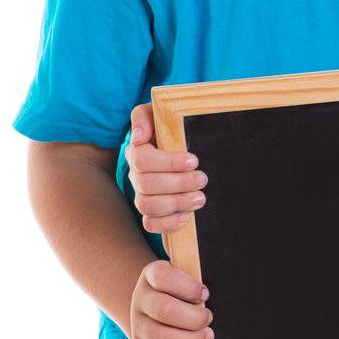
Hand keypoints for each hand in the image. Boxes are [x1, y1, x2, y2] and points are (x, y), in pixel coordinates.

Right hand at [127, 102, 207, 233]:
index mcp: (138, 152)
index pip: (142, 160)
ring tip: (200, 198)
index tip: (194, 160)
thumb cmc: (169, 129)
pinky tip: (187, 217)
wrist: (181, 148)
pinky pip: (150, 224)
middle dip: (178, 184)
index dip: (168, 162)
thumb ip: (144, 117)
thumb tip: (140, 137)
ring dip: (176, 203)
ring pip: (147, 206)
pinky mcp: (152, 213)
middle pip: (146, 185)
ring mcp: (143, 195)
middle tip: (202, 179)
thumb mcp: (157, 114)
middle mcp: (136, 175)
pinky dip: (168, 223)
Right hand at [130, 258, 211, 338]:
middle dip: (194, 318)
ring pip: (160, 338)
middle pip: (164, 310)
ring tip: (207, 336)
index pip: (162, 276)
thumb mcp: (189, 276)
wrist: (159, 307)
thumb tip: (206, 295)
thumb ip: (196, 278)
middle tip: (208, 318)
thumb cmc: (184, 290)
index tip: (205, 294)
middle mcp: (140, 299)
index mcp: (151, 275)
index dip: (188, 287)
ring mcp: (137, 325)